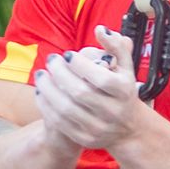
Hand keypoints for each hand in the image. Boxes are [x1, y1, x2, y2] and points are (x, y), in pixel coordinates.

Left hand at [33, 25, 139, 150]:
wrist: (128, 128)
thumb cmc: (123, 90)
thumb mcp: (126, 67)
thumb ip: (116, 46)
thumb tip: (100, 29)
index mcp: (124, 92)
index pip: (99, 77)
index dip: (80, 64)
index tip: (68, 55)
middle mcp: (113, 112)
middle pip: (79, 93)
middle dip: (60, 74)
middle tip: (51, 60)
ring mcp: (99, 128)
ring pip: (65, 108)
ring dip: (48, 89)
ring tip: (41, 75)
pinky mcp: (85, 139)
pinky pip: (59, 122)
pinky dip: (46, 106)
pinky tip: (42, 92)